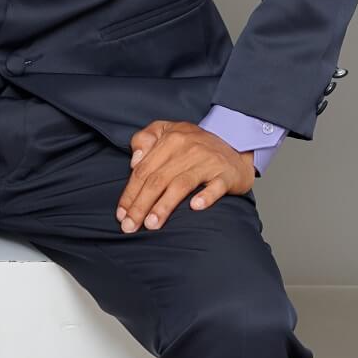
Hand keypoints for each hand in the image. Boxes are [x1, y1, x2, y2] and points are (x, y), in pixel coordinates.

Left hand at [117, 121, 254, 233]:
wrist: (236, 143)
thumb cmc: (195, 144)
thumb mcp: (168, 131)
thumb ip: (146, 139)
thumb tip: (134, 161)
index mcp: (170, 139)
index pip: (143, 169)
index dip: (130, 193)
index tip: (121, 214)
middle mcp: (188, 148)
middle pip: (158, 179)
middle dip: (141, 205)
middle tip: (130, 226)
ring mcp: (208, 161)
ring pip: (181, 184)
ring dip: (164, 206)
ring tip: (151, 225)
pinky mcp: (226, 174)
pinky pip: (215, 187)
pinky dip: (206, 197)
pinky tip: (195, 208)